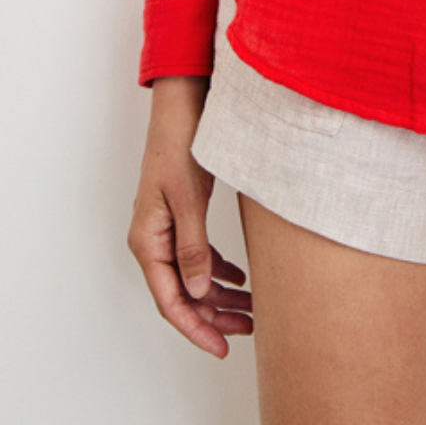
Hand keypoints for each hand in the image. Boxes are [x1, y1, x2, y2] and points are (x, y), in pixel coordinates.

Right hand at [127, 77, 253, 358]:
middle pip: (182, 293)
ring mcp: (166, 227)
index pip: (170, 300)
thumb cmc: (181, 144)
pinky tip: (240, 278)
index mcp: (148, 240)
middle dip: (214, 316)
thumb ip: (193, 246)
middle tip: (248, 329)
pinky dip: (217, 269)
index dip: (196, 328)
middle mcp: (153, 239)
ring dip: (218, 295)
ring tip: (251, 309)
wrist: (183, 104)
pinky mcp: (181, 214)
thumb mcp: (190, 198)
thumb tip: (196, 291)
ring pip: (192, 276)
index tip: (221, 347)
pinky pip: (197, 255)